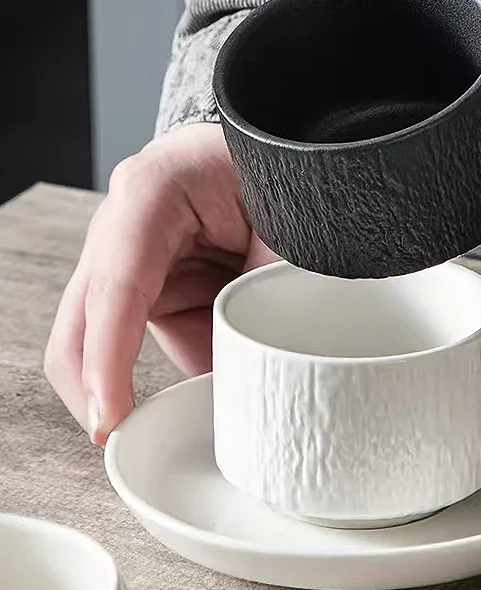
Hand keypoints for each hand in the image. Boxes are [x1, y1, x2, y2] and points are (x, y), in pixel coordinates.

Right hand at [44, 123, 277, 444]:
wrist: (283, 147)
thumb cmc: (282, 171)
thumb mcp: (287, 230)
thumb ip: (268, 296)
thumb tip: (252, 376)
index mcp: (150, 192)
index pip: (117, 286)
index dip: (108, 359)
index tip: (109, 418)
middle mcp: (124, 224)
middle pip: (83, 318)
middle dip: (96, 384)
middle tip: (121, 442)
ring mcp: (132, 255)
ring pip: (118, 337)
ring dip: (157, 371)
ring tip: (216, 392)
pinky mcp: (153, 278)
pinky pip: (155, 333)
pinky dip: (186, 358)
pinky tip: (221, 367)